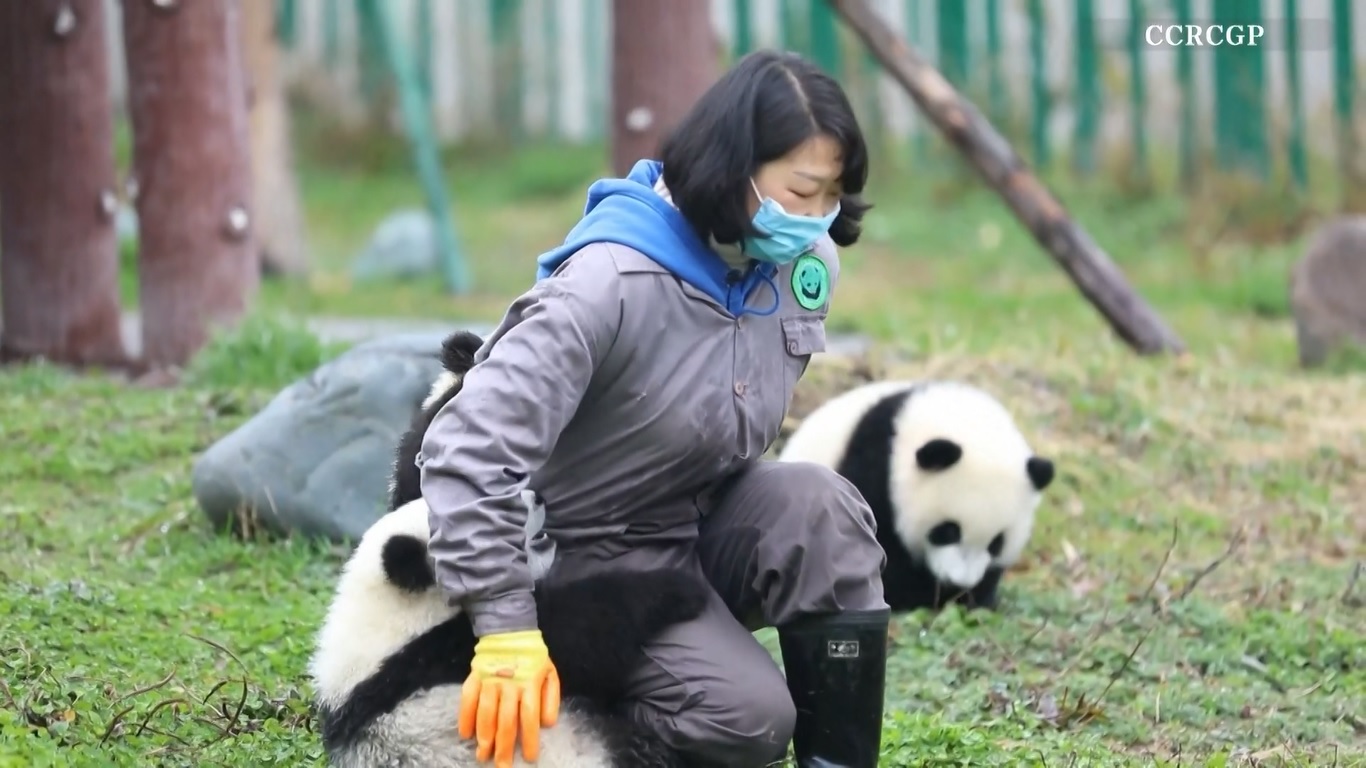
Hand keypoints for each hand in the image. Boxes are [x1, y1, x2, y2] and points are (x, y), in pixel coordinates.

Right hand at [458, 629, 560, 766]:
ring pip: (485, 712)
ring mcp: (489, 680)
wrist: (509, 631)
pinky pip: (467, 699)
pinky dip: (464, 717)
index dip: (528, 738)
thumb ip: (551, 698)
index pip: (529, 715)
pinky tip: (465, 734)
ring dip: (484, 736)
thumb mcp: (550, 673)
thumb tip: (547, 723)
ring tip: (483, 756)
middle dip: (504, 746)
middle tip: (502, 766)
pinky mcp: (474, 676)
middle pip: (505, 720)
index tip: (529, 757)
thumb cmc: (533, 658)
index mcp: (529, 683)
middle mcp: (508, 683)